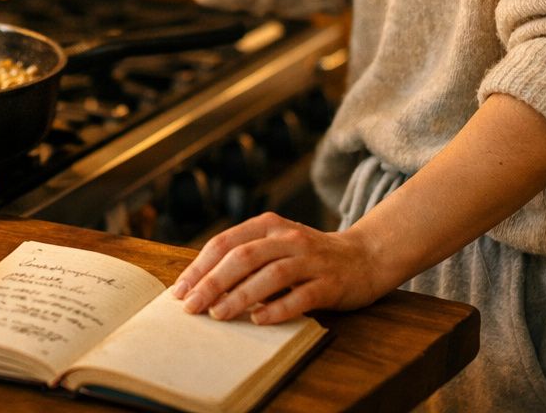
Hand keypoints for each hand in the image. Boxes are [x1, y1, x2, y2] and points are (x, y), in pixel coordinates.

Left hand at [171, 212, 393, 324]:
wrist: (365, 256)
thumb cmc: (309, 256)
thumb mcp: (276, 245)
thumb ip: (246, 258)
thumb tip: (200, 286)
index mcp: (268, 226)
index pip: (225, 242)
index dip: (200, 266)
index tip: (180, 290)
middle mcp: (288, 238)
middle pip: (243, 257)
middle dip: (213, 282)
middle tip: (192, 306)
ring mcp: (311, 259)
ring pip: (270, 274)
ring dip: (241, 296)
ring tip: (219, 315)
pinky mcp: (330, 283)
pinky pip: (301, 295)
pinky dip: (278, 308)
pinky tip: (259, 320)